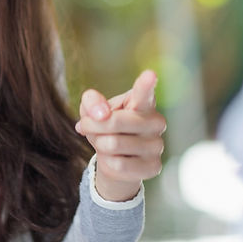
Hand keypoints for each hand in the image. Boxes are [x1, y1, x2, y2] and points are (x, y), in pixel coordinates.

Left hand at [75, 69, 166, 201]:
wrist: (117, 160)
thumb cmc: (107, 127)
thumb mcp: (94, 110)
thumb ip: (92, 102)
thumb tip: (100, 113)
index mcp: (144, 102)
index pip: (144, 93)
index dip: (146, 84)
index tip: (150, 74)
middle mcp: (156, 121)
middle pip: (115, 121)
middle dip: (93, 125)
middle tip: (84, 126)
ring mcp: (157, 145)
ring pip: (113, 144)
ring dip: (99, 143)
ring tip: (103, 142)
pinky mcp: (153, 167)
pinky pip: (118, 165)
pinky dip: (107, 162)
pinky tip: (114, 159)